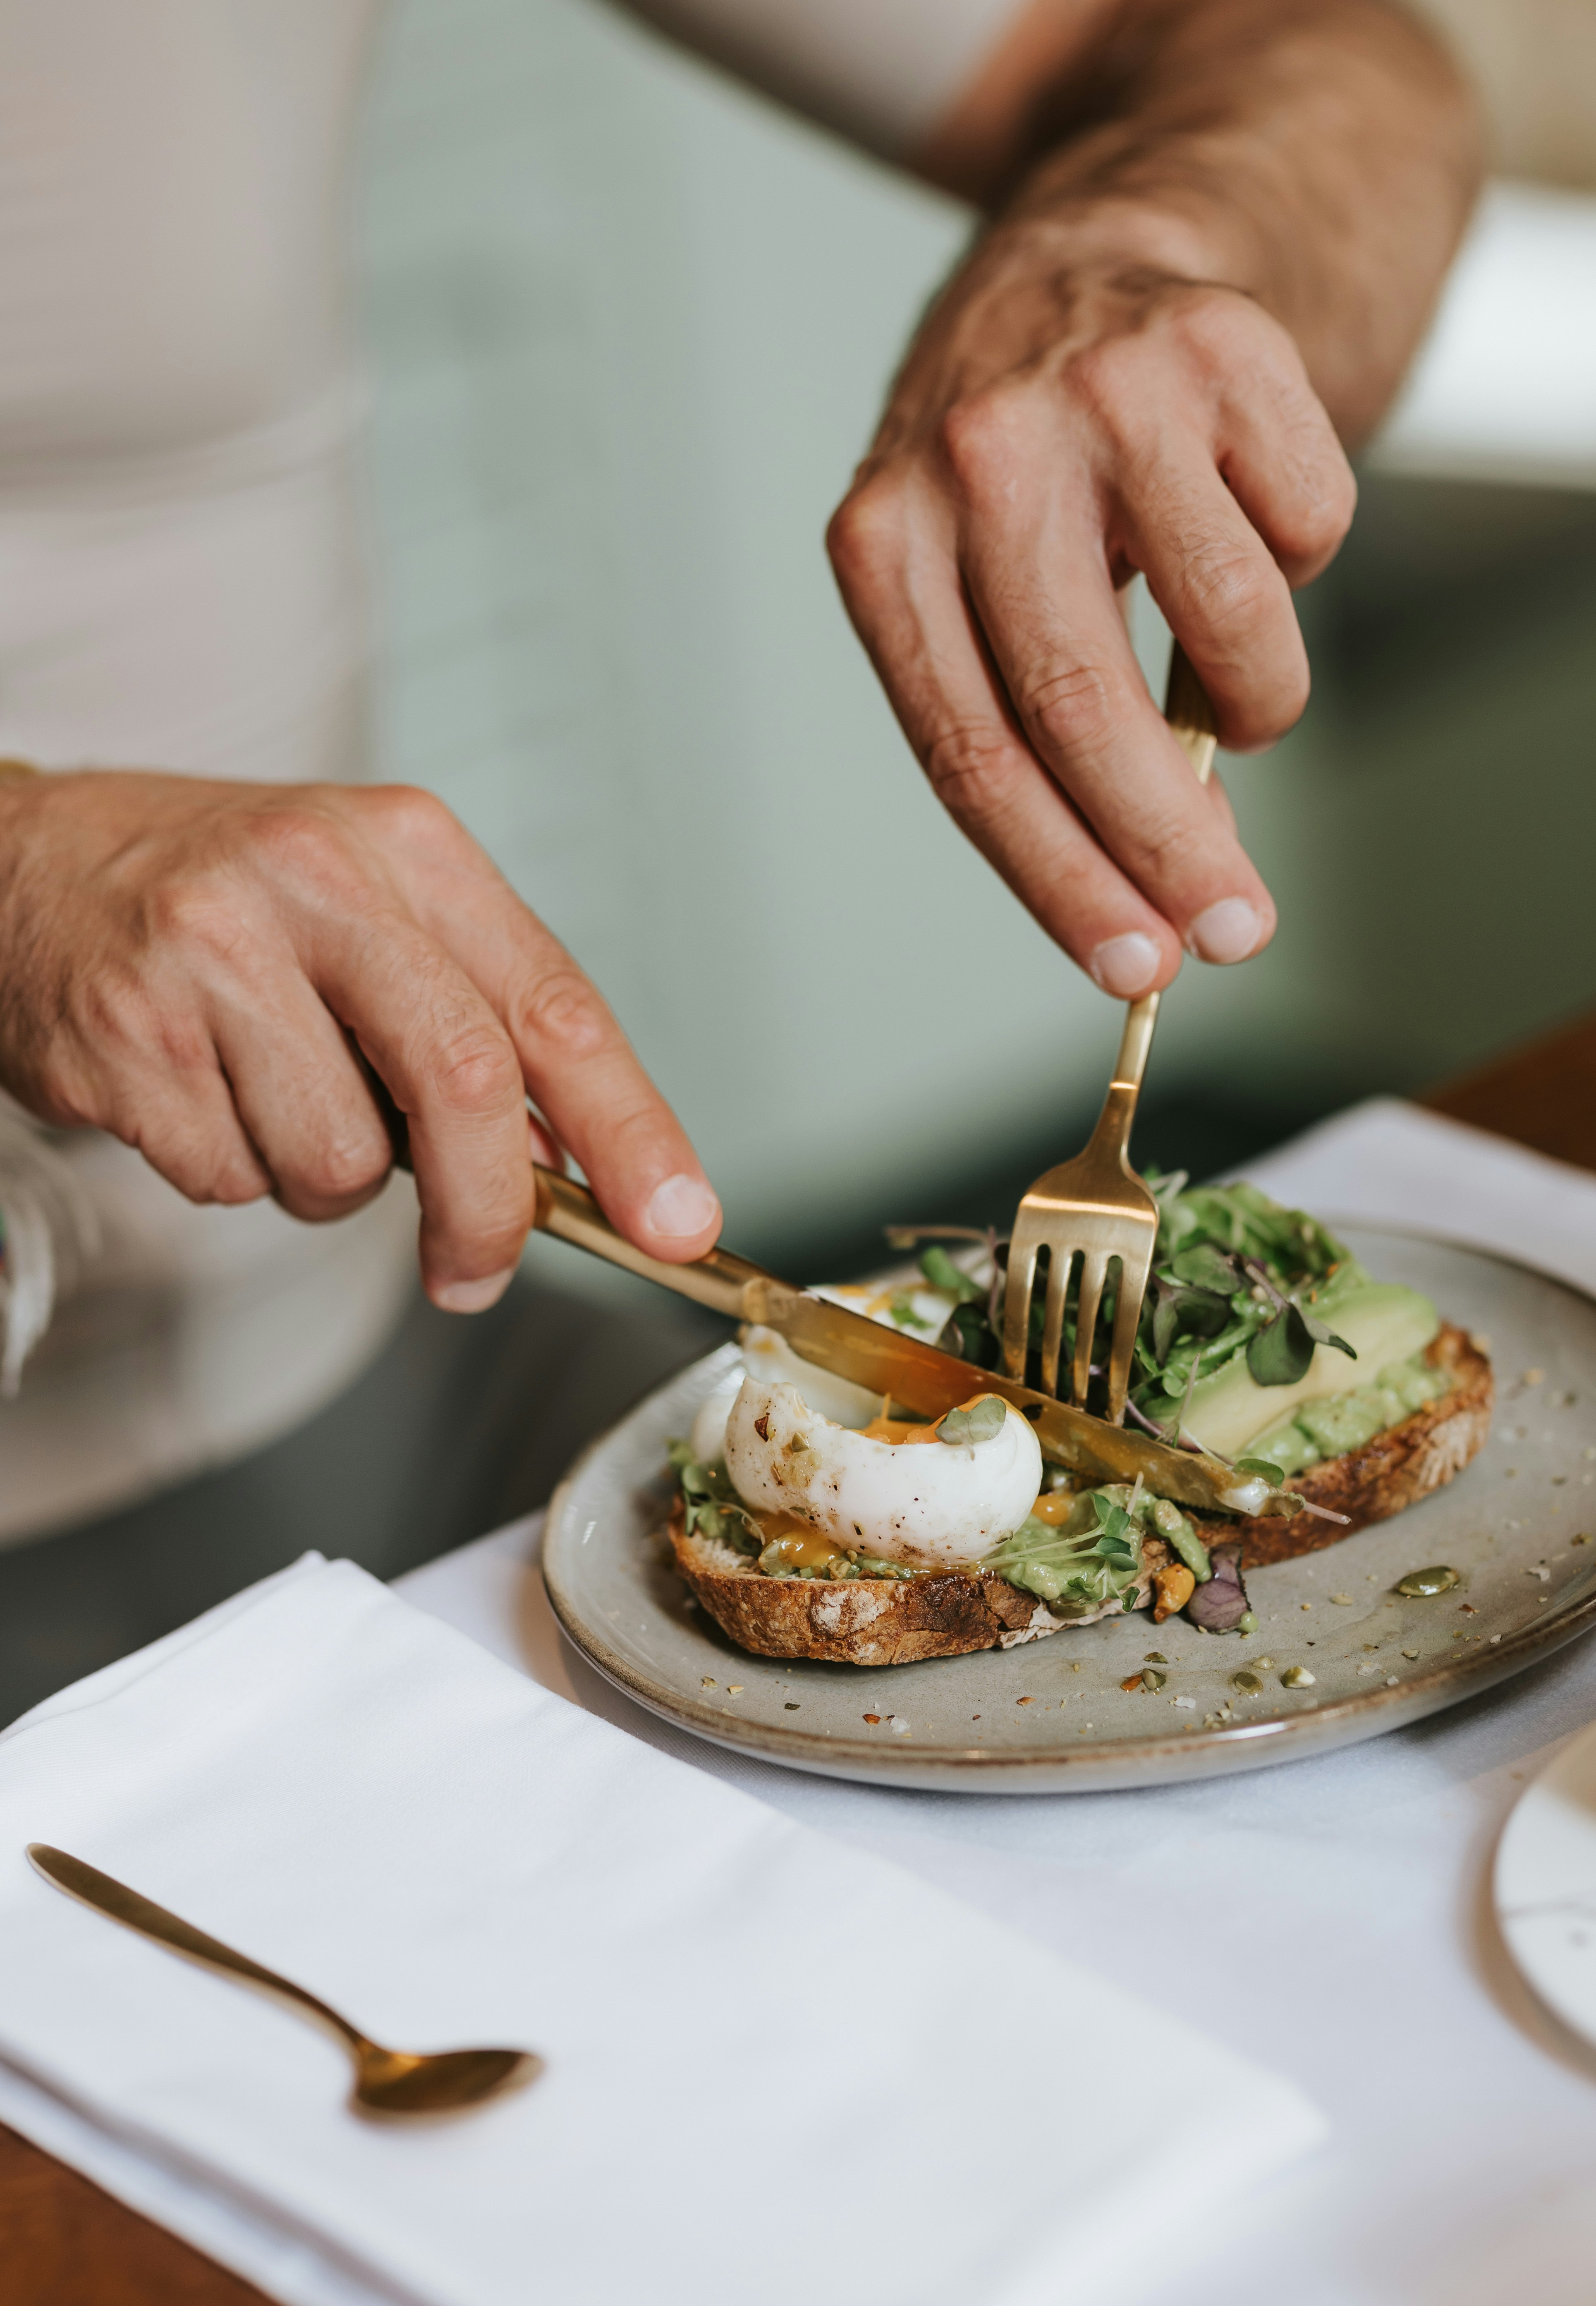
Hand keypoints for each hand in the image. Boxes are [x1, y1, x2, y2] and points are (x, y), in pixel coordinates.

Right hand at [0, 772, 720, 1306]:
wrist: (22, 863)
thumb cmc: (222, 898)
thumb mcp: (373, 908)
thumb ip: (481, 1018)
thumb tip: (575, 1162)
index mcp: (406, 846)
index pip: (554, 1006)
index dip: (631, 1130)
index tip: (677, 1222)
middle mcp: (316, 879)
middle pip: (466, 1086)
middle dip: (491, 1212)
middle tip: (476, 1269)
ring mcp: (212, 952)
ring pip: (342, 1160)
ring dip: (327, 1181)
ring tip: (272, 1099)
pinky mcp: (129, 1034)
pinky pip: (233, 1177)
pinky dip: (233, 1170)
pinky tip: (199, 1094)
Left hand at [827, 243, 1356, 997]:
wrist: (1106, 244)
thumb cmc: (1029, 459)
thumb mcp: (967, 571)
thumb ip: (1026, 710)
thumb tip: (1144, 880)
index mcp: (884, 539)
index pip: (970, 752)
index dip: (1058, 877)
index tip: (1134, 968)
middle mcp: (979, 456)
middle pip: (1080, 706)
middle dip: (1168, 847)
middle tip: (1234, 929)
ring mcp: (1101, 392)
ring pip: (1232, 625)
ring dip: (1260, 699)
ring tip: (1244, 691)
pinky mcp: (1221, 349)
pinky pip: (1308, 529)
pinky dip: (1301, 561)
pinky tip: (1248, 521)